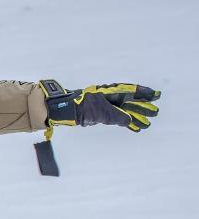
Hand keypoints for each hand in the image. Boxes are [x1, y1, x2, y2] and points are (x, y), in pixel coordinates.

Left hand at [42, 81, 160, 131]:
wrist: (64, 110)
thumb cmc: (83, 107)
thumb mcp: (102, 113)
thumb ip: (117, 117)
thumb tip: (129, 121)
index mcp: (110, 92)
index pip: (130, 90)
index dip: (143, 92)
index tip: (155, 94)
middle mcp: (108, 97)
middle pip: (129, 102)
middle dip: (142, 107)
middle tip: (155, 112)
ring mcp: (104, 105)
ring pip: (124, 111)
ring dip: (136, 117)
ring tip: (147, 124)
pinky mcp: (99, 114)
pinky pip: (116, 118)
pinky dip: (125, 123)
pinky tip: (134, 128)